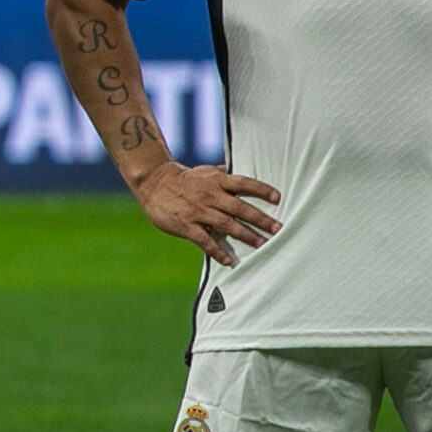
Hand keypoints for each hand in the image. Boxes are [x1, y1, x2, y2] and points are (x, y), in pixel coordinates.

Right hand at [134, 162, 281, 267]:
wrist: (154, 182)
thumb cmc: (182, 178)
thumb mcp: (204, 171)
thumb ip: (222, 175)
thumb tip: (240, 175)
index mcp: (217, 181)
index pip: (244, 184)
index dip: (261, 190)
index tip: (278, 198)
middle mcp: (210, 196)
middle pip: (240, 208)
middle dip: (261, 219)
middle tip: (278, 229)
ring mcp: (198, 211)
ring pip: (227, 225)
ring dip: (246, 235)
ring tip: (262, 245)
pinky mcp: (186, 226)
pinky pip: (205, 241)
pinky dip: (217, 251)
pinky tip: (229, 261)